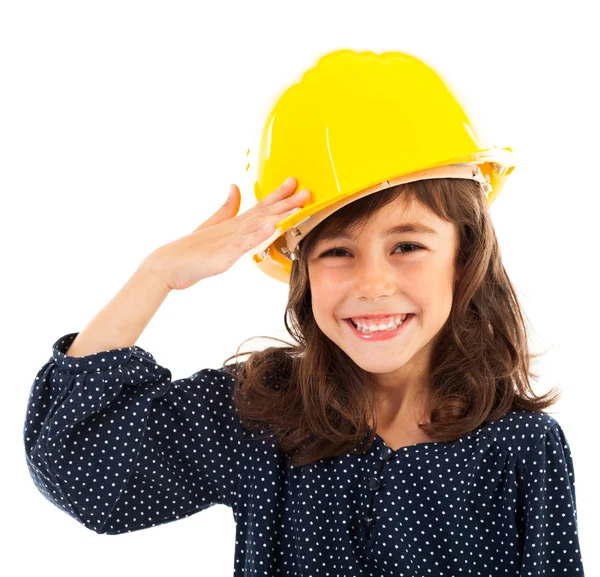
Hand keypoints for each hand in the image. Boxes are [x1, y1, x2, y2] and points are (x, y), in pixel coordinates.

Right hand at [139, 177, 310, 290]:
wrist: (168, 264)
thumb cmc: (191, 248)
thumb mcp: (213, 225)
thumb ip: (227, 208)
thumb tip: (235, 186)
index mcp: (235, 223)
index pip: (261, 206)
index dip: (279, 195)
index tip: (295, 182)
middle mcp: (235, 229)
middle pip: (265, 213)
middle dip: (287, 203)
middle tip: (307, 192)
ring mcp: (230, 241)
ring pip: (258, 226)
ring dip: (278, 215)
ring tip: (296, 207)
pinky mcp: (223, 256)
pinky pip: (243, 245)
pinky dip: (257, 236)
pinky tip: (270, 227)